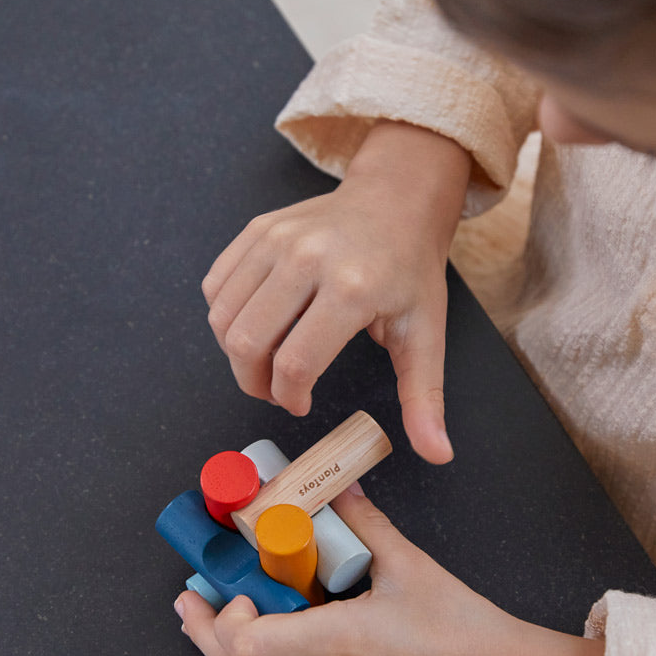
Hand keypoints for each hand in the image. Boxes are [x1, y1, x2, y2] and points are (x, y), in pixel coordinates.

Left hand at [174, 486, 605, 655]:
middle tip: (193, 599)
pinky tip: (267, 640)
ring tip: (219, 616)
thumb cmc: (465, 630)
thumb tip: (334, 486)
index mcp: (341, 645)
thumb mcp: (410, 565)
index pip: (248, 644)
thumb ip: (363, 523)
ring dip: (228, 654)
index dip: (226, 614)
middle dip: (206, 633)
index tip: (238, 581)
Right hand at [202, 122, 470, 463]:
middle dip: (254, 383)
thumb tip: (438, 454)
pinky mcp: (257, 230)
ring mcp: (276, 239)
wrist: (396, 202)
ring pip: (224, 317)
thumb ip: (425, 399)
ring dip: (236, 353)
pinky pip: (217, 286)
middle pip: (248, 343)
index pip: (295, 363)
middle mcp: (307, 258)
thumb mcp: (426, 335)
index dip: (289, 398)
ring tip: (266, 361)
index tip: (301, 404)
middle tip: (276, 390)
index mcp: (352, 288)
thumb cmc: (410, 271)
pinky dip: (226, 317)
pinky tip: (258, 325)